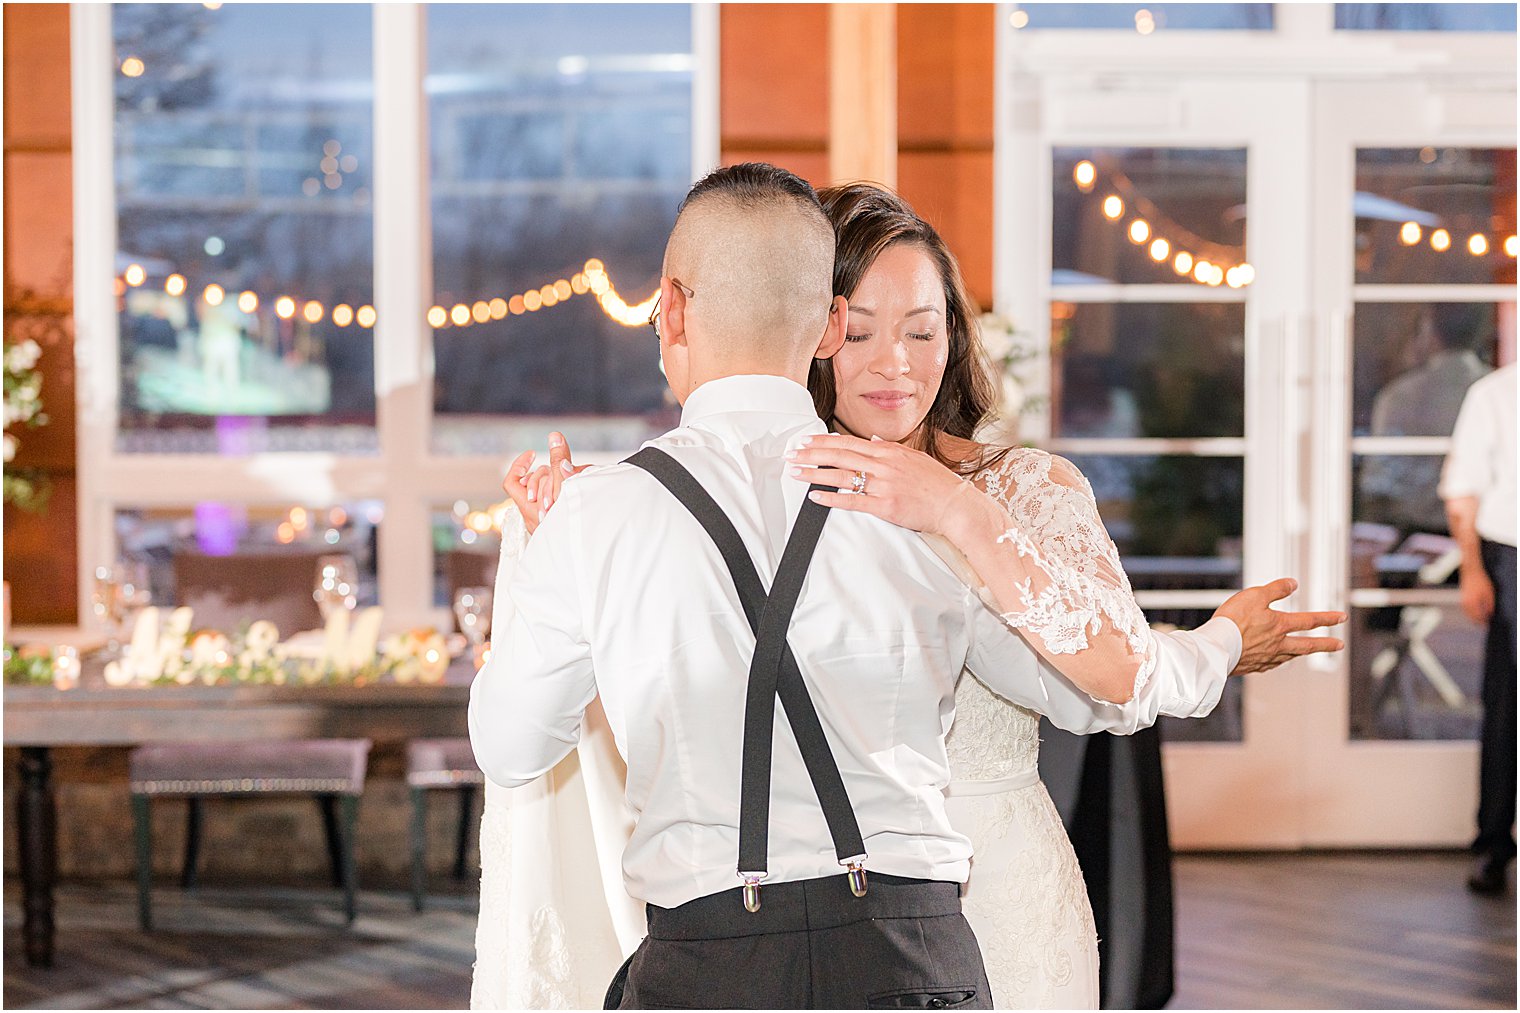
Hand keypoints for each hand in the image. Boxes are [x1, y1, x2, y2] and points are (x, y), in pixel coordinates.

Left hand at [501, 432, 587, 534]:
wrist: (589, 552)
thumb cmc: (576, 523)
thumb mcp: (566, 486)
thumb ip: (560, 462)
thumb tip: (554, 437)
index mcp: (530, 509)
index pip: (513, 481)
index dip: (520, 464)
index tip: (533, 454)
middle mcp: (535, 517)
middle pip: (533, 482)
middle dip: (550, 474)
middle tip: (567, 475)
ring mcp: (547, 523)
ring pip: (548, 491)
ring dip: (562, 483)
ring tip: (579, 486)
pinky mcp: (558, 526)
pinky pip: (559, 502)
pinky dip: (568, 493)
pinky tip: (582, 492)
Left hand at [788, 433, 976, 536]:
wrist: (956, 505)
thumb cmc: (937, 484)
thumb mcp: (913, 458)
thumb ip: (890, 449)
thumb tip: (871, 440)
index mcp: (889, 451)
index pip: (849, 442)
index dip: (824, 441)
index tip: (806, 440)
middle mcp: (884, 464)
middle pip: (840, 455)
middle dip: (812, 453)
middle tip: (792, 453)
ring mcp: (884, 485)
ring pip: (842, 475)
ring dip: (815, 474)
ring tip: (795, 473)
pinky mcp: (885, 505)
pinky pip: (853, 500)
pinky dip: (832, 498)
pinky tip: (815, 497)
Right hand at [1213, 578, 1345, 674]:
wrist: (1216, 648)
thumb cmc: (1233, 620)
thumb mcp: (1254, 595)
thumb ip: (1276, 589)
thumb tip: (1293, 584)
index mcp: (1279, 625)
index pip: (1309, 621)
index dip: (1327, 618)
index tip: (1342, 617)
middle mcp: (1277, 644)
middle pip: (1307, 645)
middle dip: (1325, 644)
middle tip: (1339, 645)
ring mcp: (1267, 657)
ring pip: (1291, 656)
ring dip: (1302, 653)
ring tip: (1307, 651)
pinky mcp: (1254, 666)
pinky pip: (1272, 663)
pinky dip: (1279, 660)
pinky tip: (1276, 660)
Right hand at [1459, 566, 1494, 624]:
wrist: (1470, 572)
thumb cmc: (1481, 581)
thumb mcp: (1489, 592)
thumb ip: (1489, 604)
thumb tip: (1489, 613)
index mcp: (1473, 602)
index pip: (1478, 616)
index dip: (1482, 621)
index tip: (1486, 624)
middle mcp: (1466, 603)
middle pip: (1471, 616)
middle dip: (1477, 620)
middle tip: (1483, 623)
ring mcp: (1463, 600)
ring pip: (1467, 613)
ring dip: (1473, 617)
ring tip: (1479, 619)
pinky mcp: (1462, 598)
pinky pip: (1465, 609)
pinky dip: (1470, 612)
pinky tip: (1474, 612)